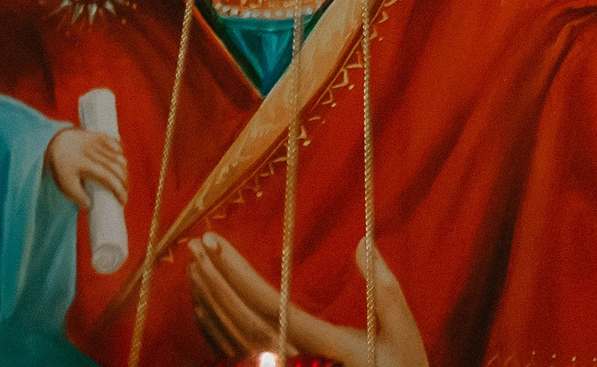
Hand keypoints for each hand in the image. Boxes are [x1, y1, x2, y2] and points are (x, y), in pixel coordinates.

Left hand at [45, 127, 125, 209]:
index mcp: (86, 166)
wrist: (58, 144)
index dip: (119, 191)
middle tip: (124, 193)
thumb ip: (77, 196)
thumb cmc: (61, 167)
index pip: (110, 179)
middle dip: (124, 183)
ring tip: (123, 181)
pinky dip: (122, 154)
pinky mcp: (101, 136)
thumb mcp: (64, 184)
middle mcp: (95, 154)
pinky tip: (121, 163)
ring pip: (120, 158)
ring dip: (124, 171)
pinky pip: (117, 144)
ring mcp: (99, 143)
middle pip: (118, 169)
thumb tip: (89, 205)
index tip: (123, 201)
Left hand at [189, 233, 427, 366]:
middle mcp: (290, 360)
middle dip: (216, 278)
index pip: (268, 303)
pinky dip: (212, 324)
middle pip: (240, 317)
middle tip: (197, 243)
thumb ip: (384, 287)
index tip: (217, 243)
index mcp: (321, 344)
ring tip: (194, 265)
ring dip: (209, 299)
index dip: (237, 273)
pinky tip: (205, 301)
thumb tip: (363, 242)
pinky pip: (231, 350)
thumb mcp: (401, 329)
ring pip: (229, 335)